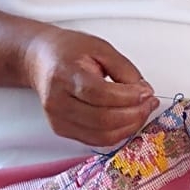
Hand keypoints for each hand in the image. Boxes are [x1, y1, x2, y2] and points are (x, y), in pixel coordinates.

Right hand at [23, 27, 157, 147]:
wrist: (39, 59)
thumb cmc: (68, 50)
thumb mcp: (101, 48)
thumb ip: (124, 69)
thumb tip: (144, 92)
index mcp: (65, 74)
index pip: (100, 94)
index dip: (129, 97)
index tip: (147, 92)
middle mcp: (57, 101)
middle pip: (102, 120)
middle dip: (134, 114)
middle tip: (149, 103)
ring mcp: (57, 119)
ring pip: (101, 136)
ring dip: (129, 127)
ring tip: (141, 111)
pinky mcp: (61, 130)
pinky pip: (96, 141)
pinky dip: (117, 133)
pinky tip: (127, 120)